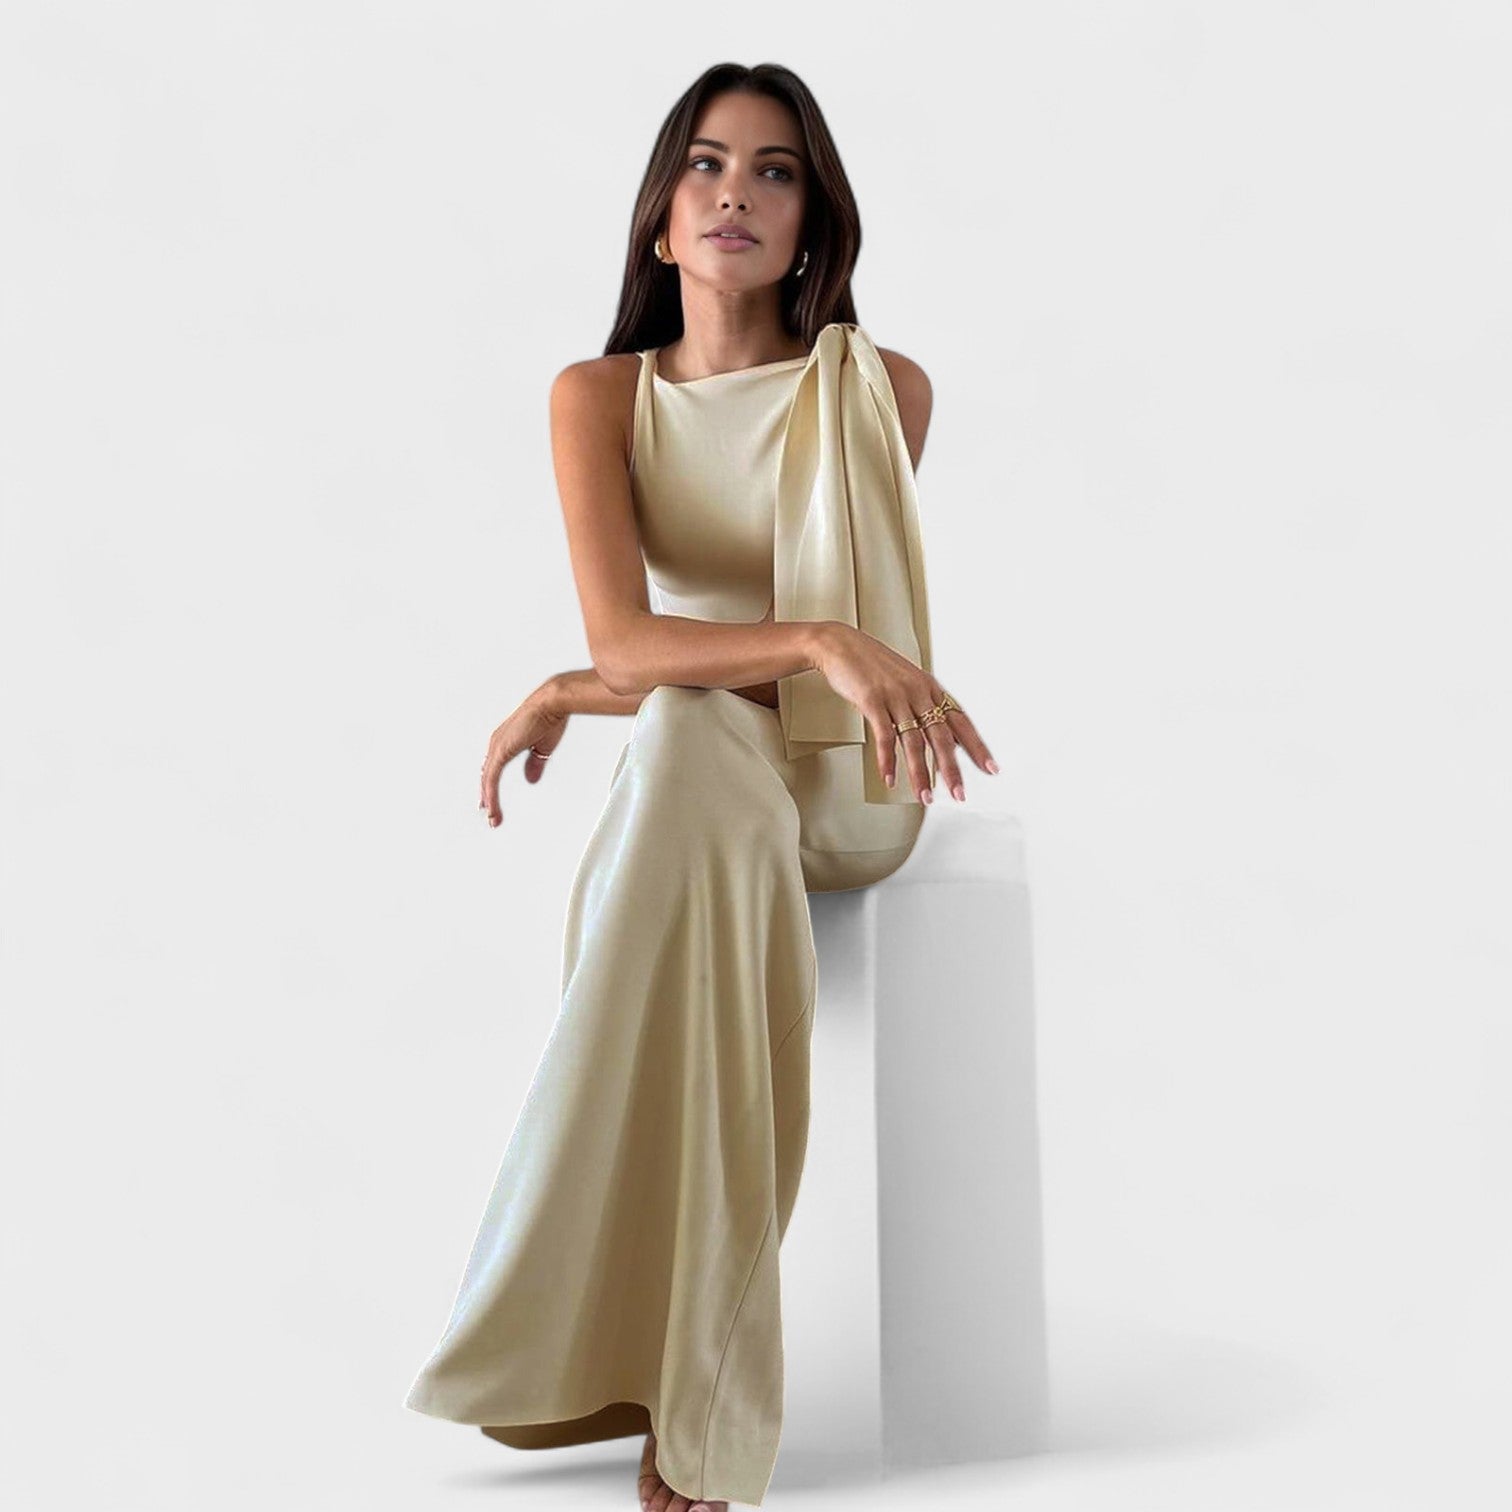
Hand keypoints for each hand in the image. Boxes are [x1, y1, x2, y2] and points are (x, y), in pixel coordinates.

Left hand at [478, 685, 569, 827]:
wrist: (552, 704)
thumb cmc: (549, 718)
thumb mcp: (542, 748)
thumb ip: (534, 764)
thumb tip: (530, 778)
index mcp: (506, 741)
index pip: (493, 768)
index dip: (490, 785)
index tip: (490, 799)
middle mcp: (498, 743)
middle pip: (487, 776)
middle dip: (487, 796)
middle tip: (489, 813)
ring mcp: (497, 747)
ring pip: (487, 781)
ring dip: (490, 801)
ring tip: (493, 817)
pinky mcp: (501, 751)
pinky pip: (491, 779)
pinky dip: (491, 795)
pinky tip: (493, 807)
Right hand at [811, 623, 997, 802]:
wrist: (841, 646)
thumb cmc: (873, 665)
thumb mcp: (906, 681)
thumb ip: (923, 706)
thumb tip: (940, 733)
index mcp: (930, 688)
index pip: (961, 722)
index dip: (977, 747)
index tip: (990, 768)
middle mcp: (918, 692)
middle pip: (941, 737)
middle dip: (951, 770)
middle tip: (959, 793)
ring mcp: (896, 696)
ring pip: (914, 742)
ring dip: (919, 774)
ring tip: (924, 796)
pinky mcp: (872, 701)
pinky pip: (884, 737)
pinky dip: (888, 761)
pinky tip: (890, 778)